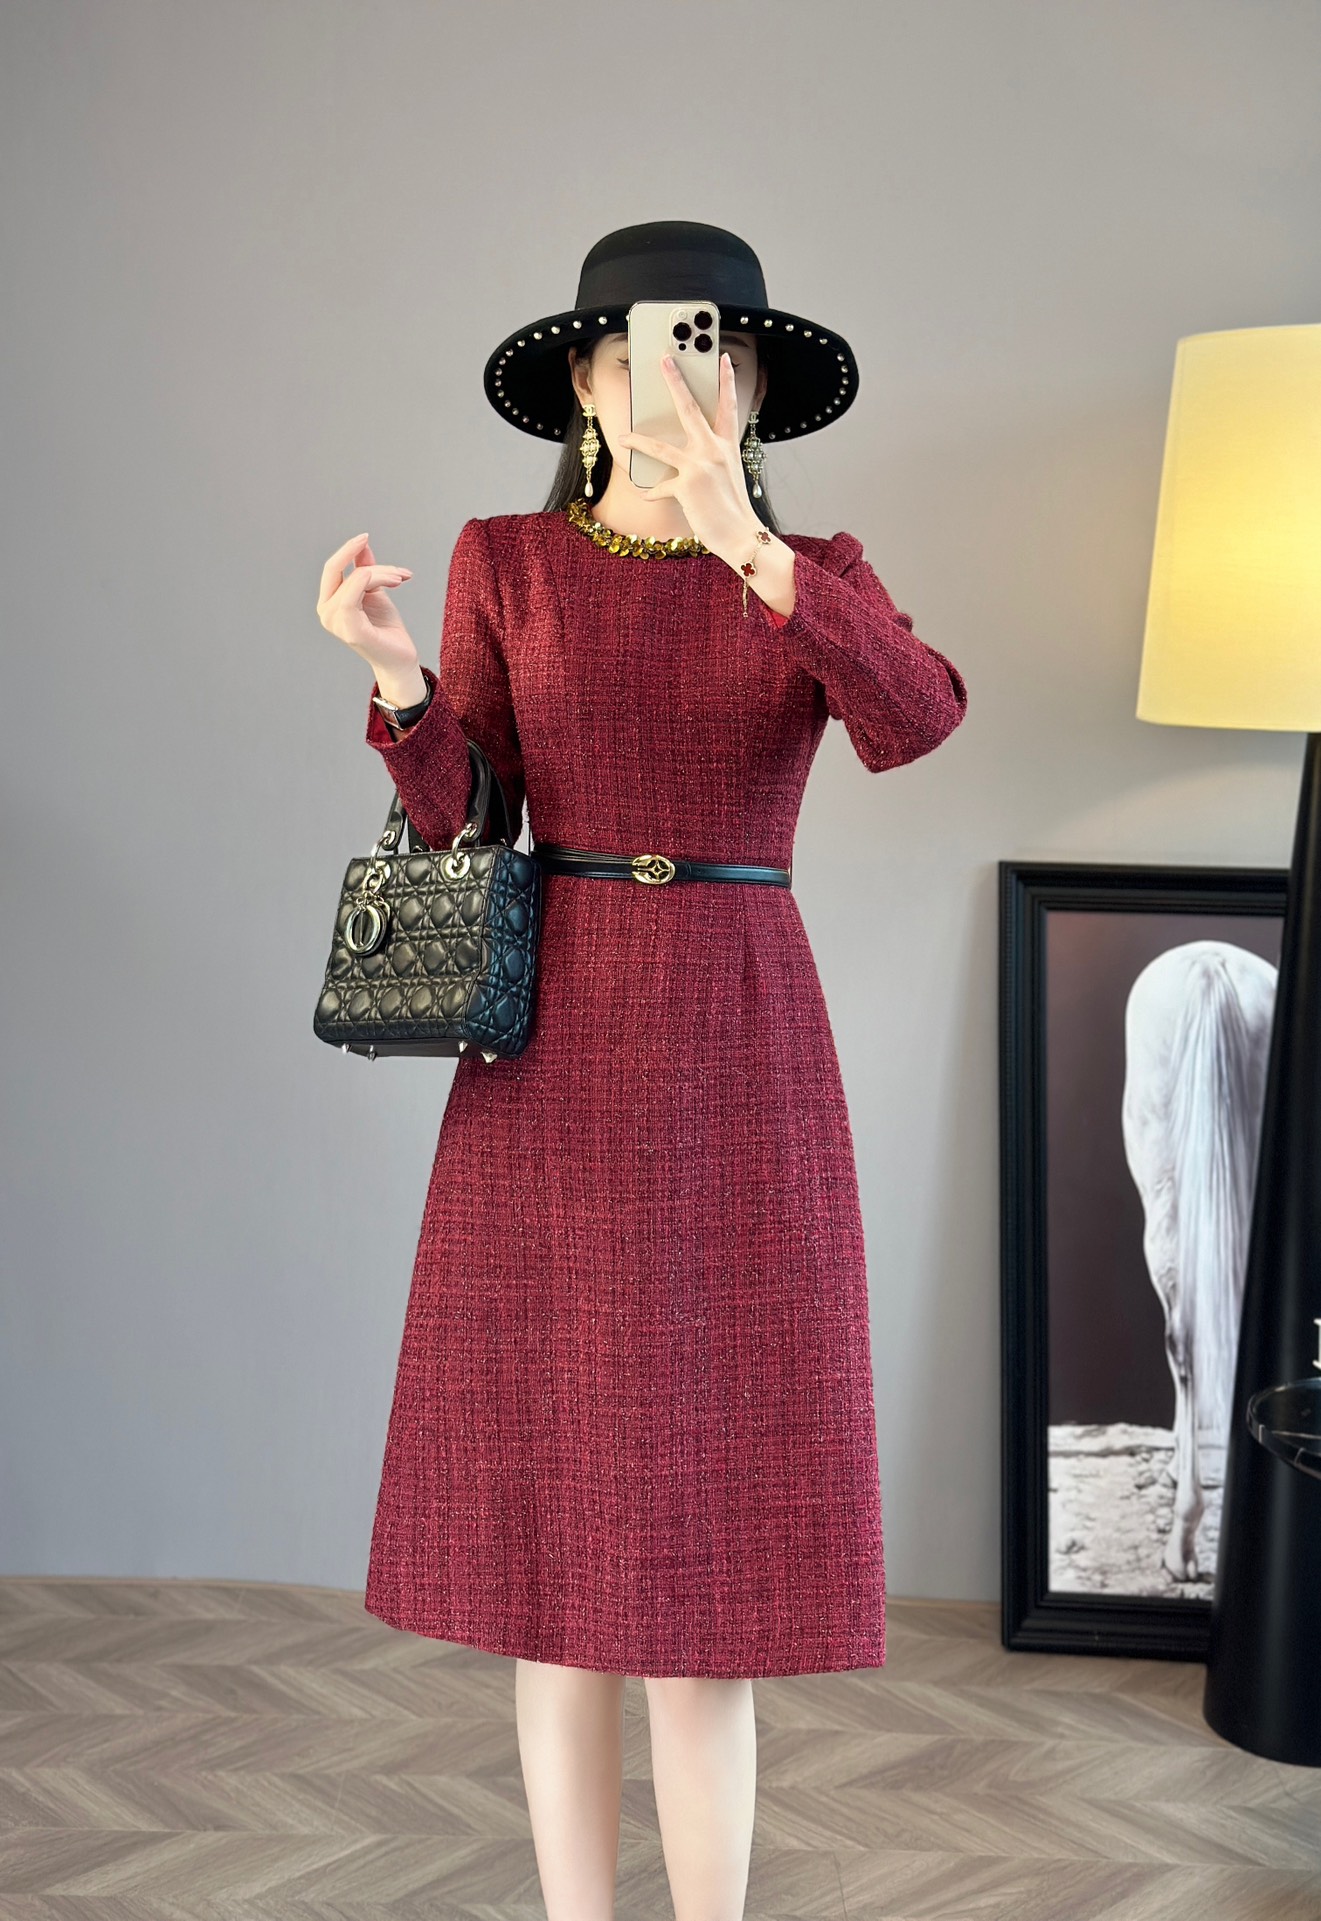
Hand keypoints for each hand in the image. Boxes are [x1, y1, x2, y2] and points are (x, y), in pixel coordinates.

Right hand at [316, 531, 417, 678]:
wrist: (400, 657)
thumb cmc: (386, 627)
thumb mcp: (375, 592)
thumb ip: (365, 570)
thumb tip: (362, 546)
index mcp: (329, 603)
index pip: (331, 569)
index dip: (346, 550)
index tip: (365, 537)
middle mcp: (326, 612)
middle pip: (337, 569)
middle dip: (360, 555)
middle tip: (389, 559)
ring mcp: (335, 622)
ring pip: (356, 578)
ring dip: (383, 573)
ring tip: (401, 578)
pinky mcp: (351, 629)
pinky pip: (355, 593)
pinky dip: (375, 580)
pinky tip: (394, 581)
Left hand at [616, 352, 761, 562]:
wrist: (740, 535)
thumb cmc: (733, 508)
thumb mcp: (729, 474)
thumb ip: (714, 457)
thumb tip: (692, 449)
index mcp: (727, 445)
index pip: (729, 405)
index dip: (726, 381)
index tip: (723, 358)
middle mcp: (714, 450)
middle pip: (690, 408)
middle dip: (676, 382)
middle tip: (665, 361)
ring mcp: (699, 466)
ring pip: (660, 446)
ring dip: (638, 441)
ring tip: (624, 438)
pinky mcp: (685, 486)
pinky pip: (659, 487)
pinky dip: (650, 492)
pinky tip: (644, 495)